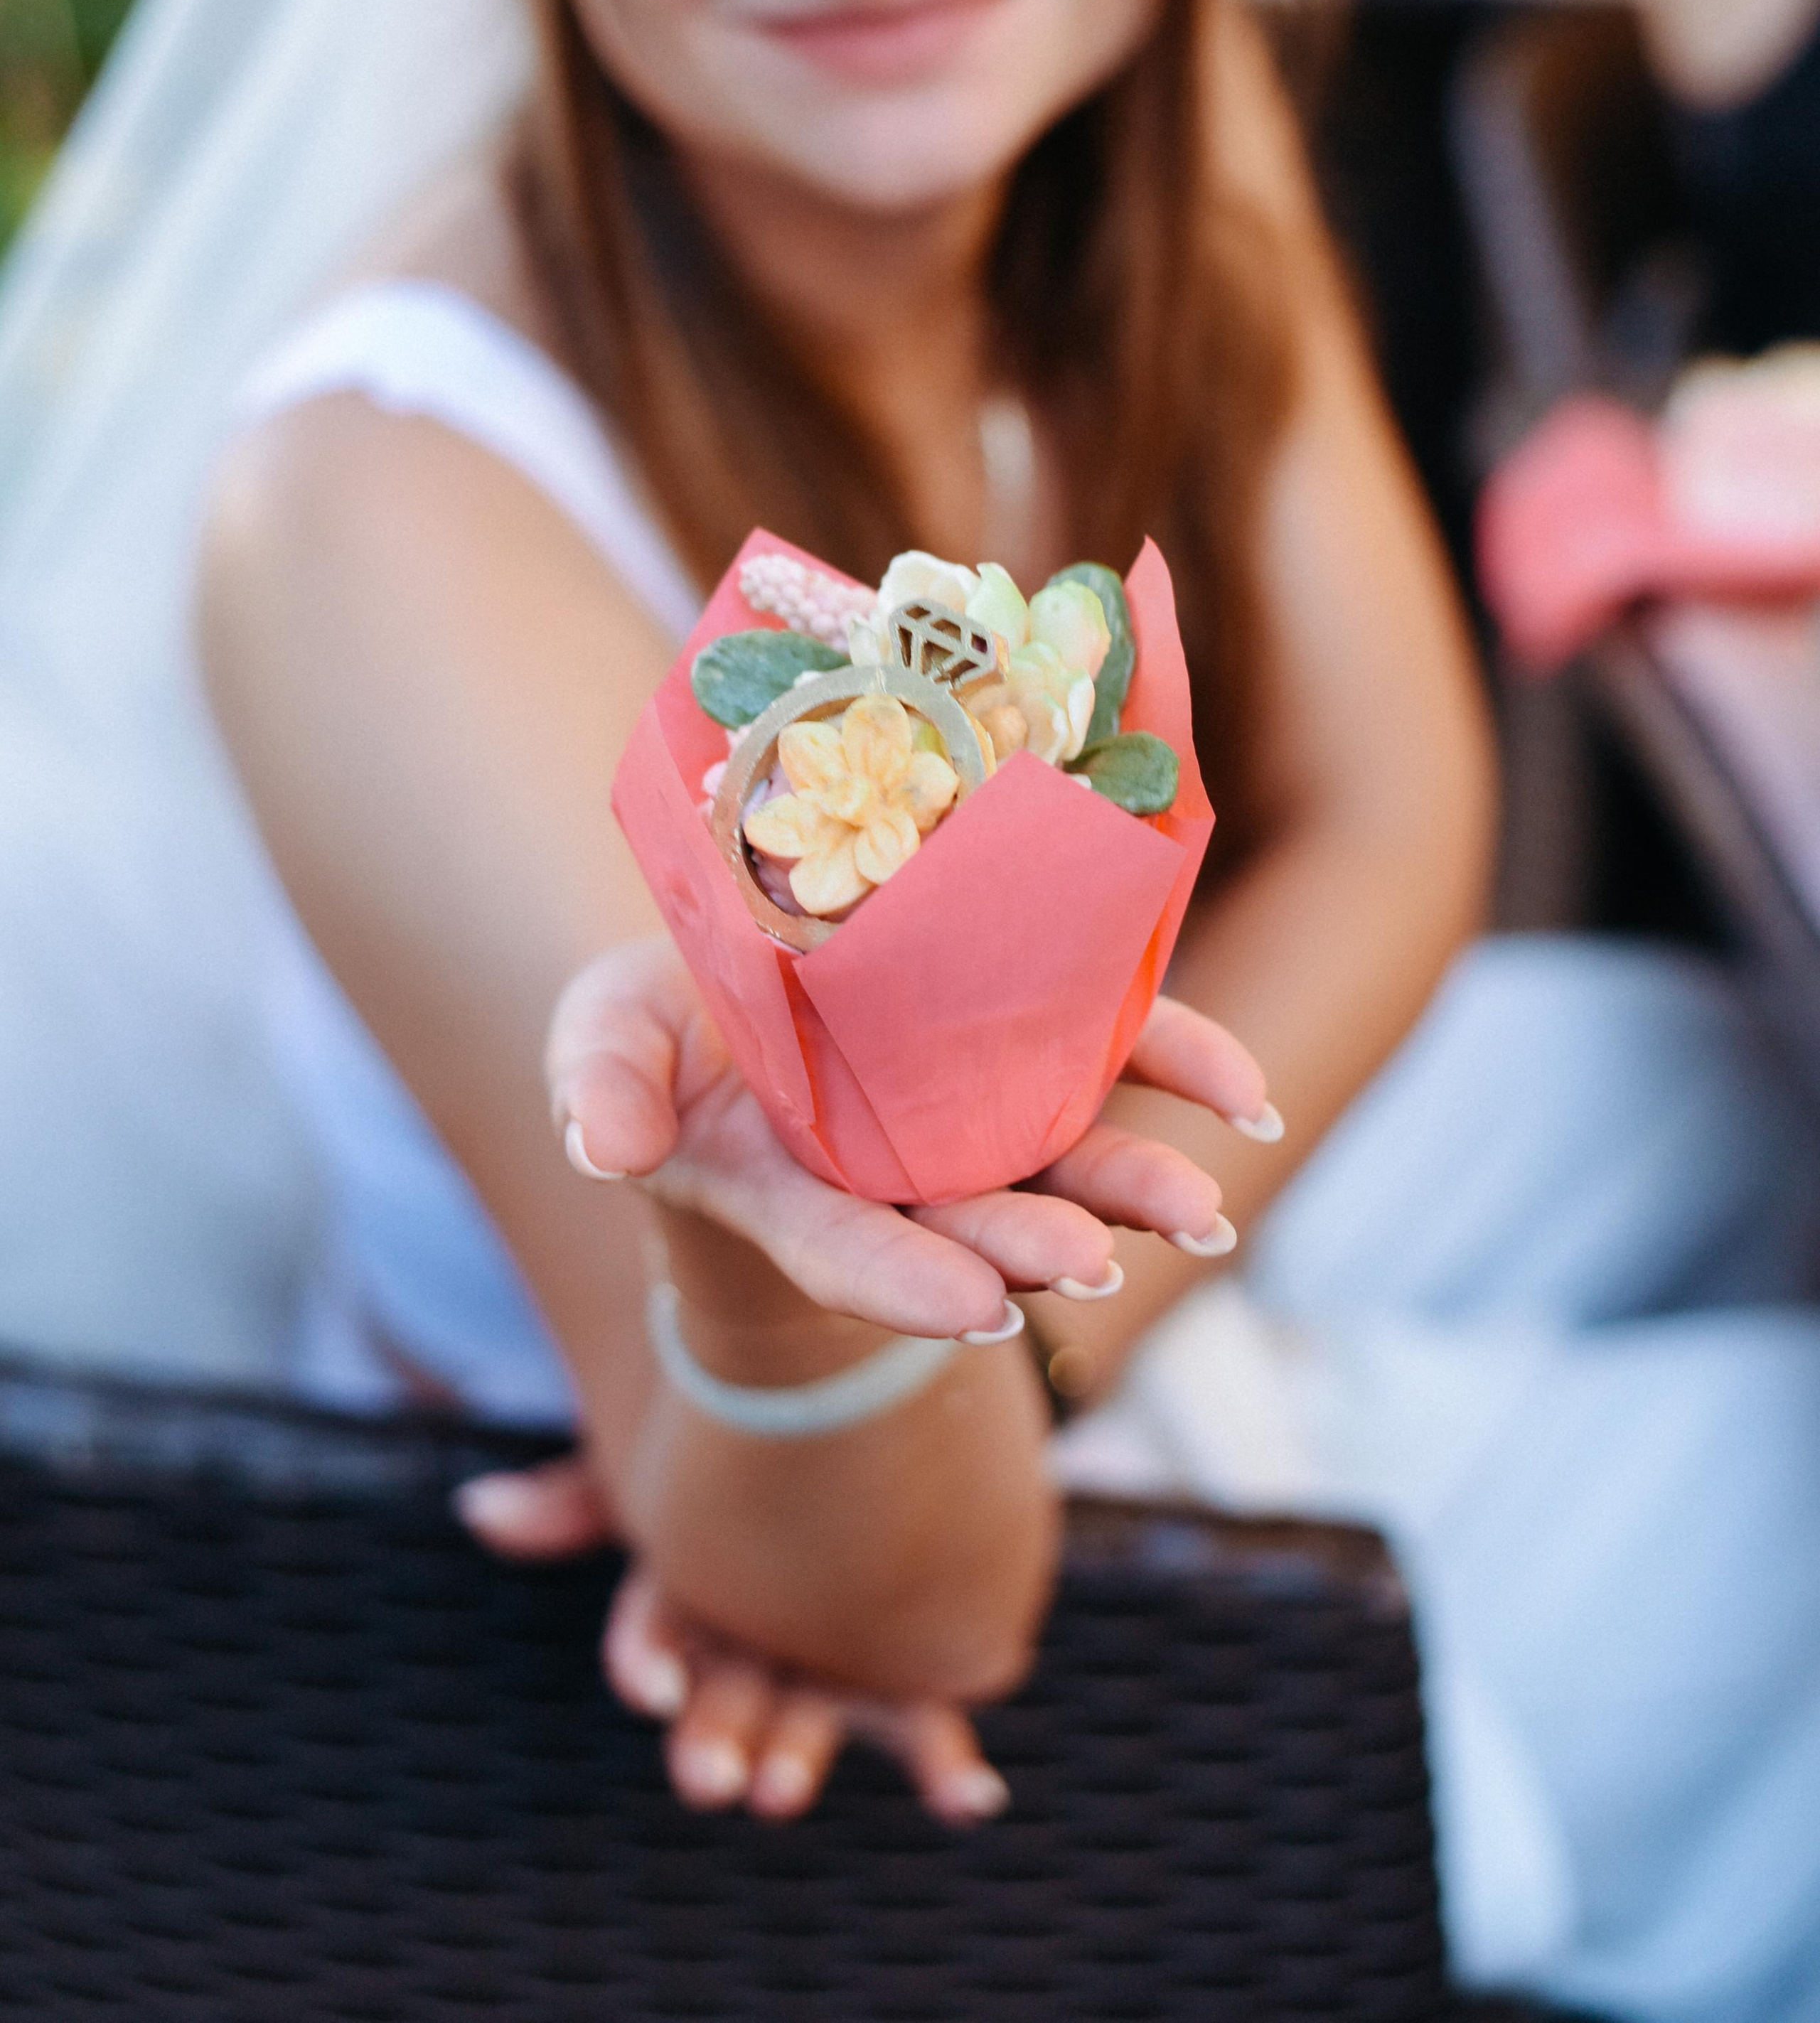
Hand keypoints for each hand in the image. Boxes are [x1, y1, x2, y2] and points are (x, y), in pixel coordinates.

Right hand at [456, 1458, 1008, 1823]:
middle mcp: (755, 1645)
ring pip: (810, 1727)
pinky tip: (972, 1797)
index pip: (654, 1637)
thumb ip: (583, 1483)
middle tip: (712, 1780)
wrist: (869, 1405)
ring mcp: (828, 1663)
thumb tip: (476, 1509)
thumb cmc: (750, 1430)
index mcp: (696, 1596)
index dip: (648, 1660)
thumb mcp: (670, 1440)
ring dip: (799, 1763)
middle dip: (714, 1742)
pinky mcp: (907, 1671)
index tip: (651, 1687)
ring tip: (783, 1791)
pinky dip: (948, 1772)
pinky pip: (928, 1728)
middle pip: (724, 1702)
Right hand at [546, 935, 1270, 1339]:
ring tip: (1199, 1214)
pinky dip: (1186, 1068)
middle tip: (1095, 1266)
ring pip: (1063, 1156)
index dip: (908, 1282)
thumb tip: (605, 1147)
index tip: (981, 1313)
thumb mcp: (603, 1043)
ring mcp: (969, 1106)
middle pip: (972, 1223)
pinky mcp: (1030, 1032)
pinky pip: (1120, 1052)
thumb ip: (599, 1088)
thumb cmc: (658, 1033)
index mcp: (785, 1188)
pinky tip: (1251, 1101)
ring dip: (1132, 1186)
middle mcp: (893, 1170)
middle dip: (1035, 1246)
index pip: (848, 1249)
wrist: (737, 969)